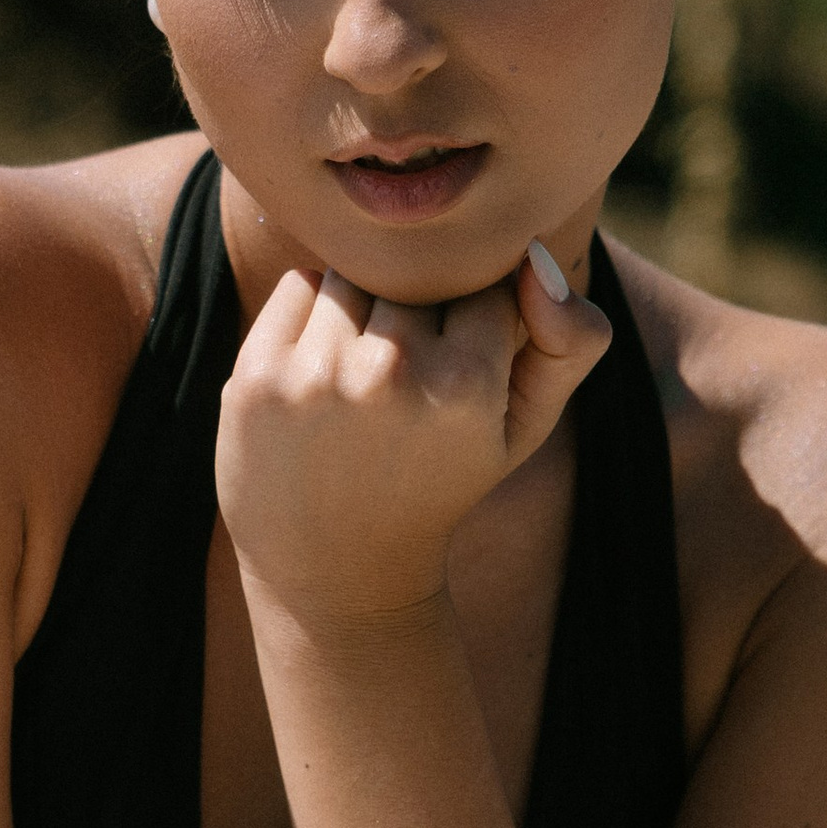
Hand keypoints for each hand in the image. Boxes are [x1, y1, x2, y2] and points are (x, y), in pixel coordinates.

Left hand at [216, 245, 610, 631]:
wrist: (336, 570)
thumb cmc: (440, 485)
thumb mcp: (524, 428)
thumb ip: (571, 341)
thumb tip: (536, 257)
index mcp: (467, 386)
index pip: (487, 284)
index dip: (474, 320)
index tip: (458, 369)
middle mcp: (389, 373)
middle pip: (416, 275)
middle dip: (416, 312)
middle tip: (406, 382)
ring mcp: (314, 374)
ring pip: (356, 274)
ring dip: (363, 309)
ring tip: (364, 377)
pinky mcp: (256, 375)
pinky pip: (299, 286)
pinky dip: (312, 314)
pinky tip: (320, 374)